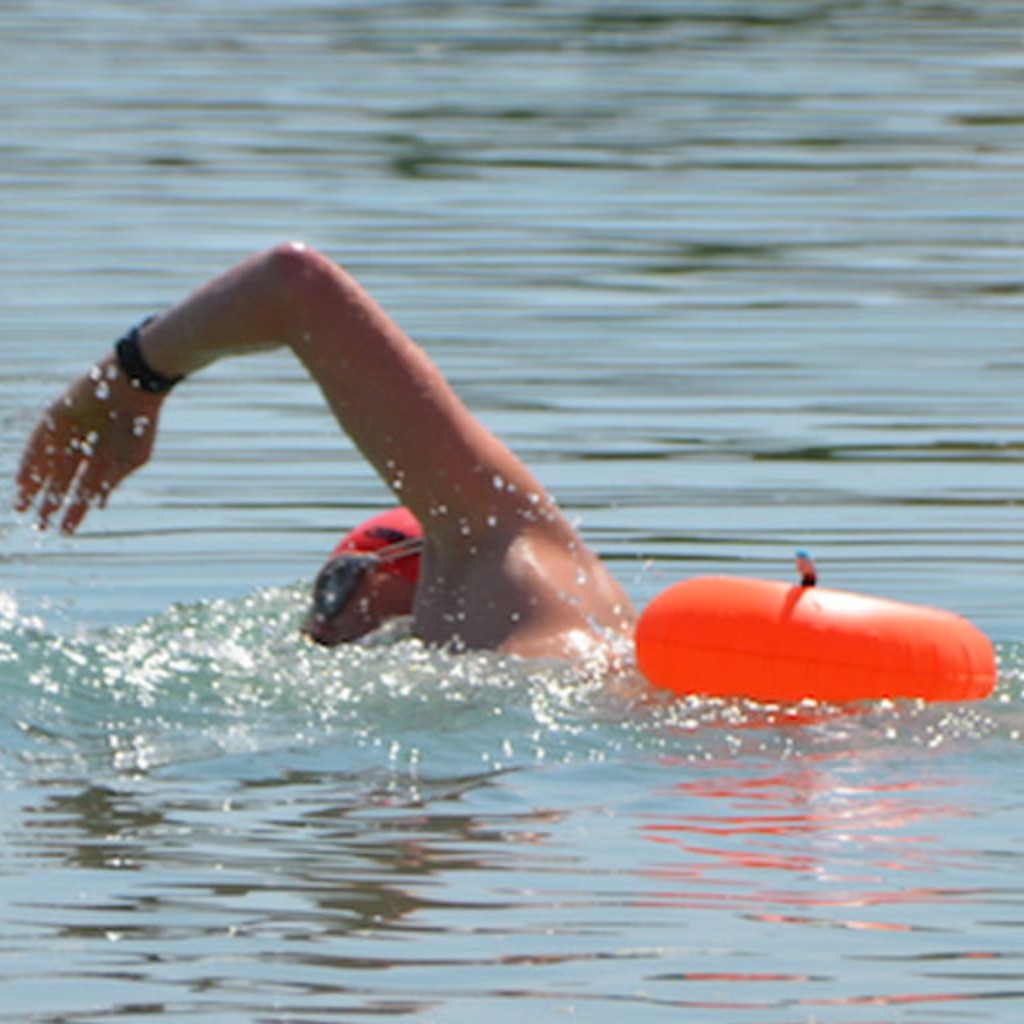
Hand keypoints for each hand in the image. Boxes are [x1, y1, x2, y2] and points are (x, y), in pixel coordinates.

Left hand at [14, 354, 165, 532]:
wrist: (135, 386)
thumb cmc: (141, 424)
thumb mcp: (130, 460)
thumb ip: (111, 480)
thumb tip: (98, 504)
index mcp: (103, 457)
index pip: (82, 488)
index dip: (73, 509)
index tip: (65, 531)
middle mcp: (82, 447)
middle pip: (61, 480)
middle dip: (50, 504)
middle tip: (40, 527)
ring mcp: (68, 432)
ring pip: (45, 464)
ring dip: (33, 487)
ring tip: (22, 509)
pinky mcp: (56, 416)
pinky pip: (37, 443)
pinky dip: (29, 462)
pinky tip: (22, 482)